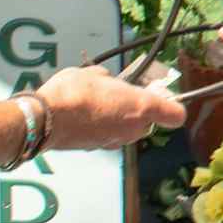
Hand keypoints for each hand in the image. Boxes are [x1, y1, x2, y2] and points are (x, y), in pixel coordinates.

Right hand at [29, 64, 182, 151]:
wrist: (46, 119)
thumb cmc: (75, 90)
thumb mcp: (96, 74)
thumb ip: (111, 80)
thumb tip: (110, 83)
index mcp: (141, 107)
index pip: (175, 114)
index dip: (172, 105)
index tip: (161, 96)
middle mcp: (134, 129)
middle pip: (148, 121)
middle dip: (138, 110)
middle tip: (120, 94)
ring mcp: (117, 142)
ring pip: (129, 130)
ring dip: (120, 119)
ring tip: (98, 104)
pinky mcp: (99, 149)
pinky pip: (110, 136)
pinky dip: (104, 128)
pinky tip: (86, 117)